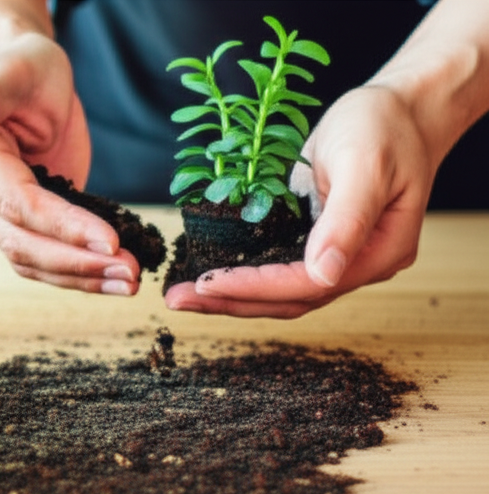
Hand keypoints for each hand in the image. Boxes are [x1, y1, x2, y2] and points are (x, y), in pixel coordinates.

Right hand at [0, 33, 139, 294]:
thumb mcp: (10, 69)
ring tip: (129, 281)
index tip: (110, 242)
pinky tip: (113, 277)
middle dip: (78, 262)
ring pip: (31, 261)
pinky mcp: (19, 223)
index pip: (17, 205)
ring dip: (81, 277)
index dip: (62, 227)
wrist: (25, 79)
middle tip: (129, 271)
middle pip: (23, 244)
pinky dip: (78, 271)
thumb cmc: (21, 67)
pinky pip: (45, 258)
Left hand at [165, 85, 433, 317]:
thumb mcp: (365, 164)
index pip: (309, 285)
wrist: (400, 109)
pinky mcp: (316, 244)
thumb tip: (324, 273)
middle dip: (231, 300)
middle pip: (289, 299)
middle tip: (177, 299)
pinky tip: (207, 273)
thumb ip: (346, 219)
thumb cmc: (385, 126)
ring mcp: (338, 257)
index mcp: (380, 252)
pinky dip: (242, 276)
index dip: (256, 288)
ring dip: (230, 296)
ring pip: (279, 292)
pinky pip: (276, 270)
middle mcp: (358, 264)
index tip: (208, 283)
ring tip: (181, 295)